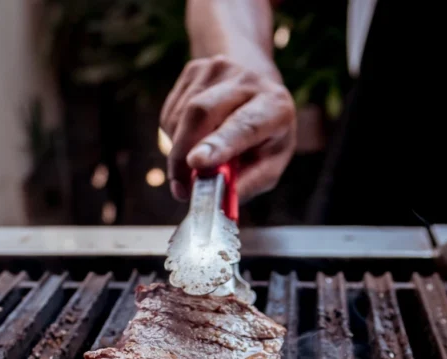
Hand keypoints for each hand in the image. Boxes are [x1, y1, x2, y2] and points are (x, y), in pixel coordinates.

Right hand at [160, 55, 296, 201]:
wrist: (258, 84)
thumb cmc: (266, 134)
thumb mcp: (270, 163)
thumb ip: (248, 183)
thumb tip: (219, 201)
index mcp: (275, 107)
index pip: (244, 125)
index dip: (219, 144)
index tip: (197, 163)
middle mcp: (247, 81)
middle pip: (200, 112)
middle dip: (182, 154)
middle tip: (181, 187)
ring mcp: (217, 69)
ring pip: (180, 116)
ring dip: (179, 148)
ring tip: (197, 158)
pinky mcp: (194, 70)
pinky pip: (171, 113)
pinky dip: (175, 136)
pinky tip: (193, 137)